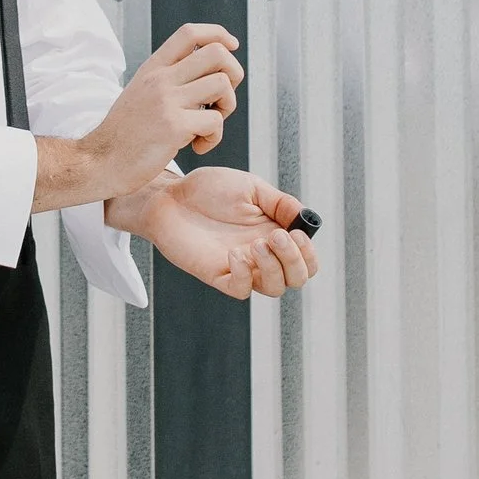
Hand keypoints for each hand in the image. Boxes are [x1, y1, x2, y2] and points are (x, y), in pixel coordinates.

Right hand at [32, 22, 242, 213]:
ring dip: (226, 108)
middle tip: (220, 99)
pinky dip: (213, 138)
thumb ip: (168, 81)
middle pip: (217, 53)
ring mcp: (166, 101)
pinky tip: (197, 146)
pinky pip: (215, 122)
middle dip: (234, 74)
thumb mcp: (141, 93)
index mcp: (153, 68)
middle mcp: (160, 79)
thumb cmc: (124, 134)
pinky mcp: (174, 126)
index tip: (232, 46)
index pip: (190, 33)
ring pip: (222, 84)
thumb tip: (207, 76)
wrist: (99, 162)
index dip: (219, 34)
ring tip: (208, 126)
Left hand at [124, 170, 317, 301]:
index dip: (309, 252)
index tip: (296, 233)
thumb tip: (305, 218)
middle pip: (296, 278)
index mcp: (274, 234)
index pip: (305, 259)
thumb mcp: (250, 187)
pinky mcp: (217, 275)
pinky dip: (245, 276)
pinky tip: (234, 254)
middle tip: (276, 237)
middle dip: (294, 260)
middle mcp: (262, 255)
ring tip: (256, 244)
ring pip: (274, 288)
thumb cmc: (208, 190)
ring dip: (273, 267)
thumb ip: (280, 202)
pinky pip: (241, 290)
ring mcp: (241, 267)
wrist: (170, 196)